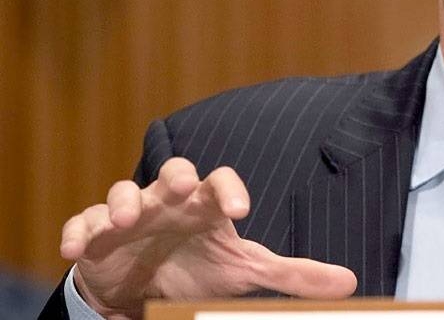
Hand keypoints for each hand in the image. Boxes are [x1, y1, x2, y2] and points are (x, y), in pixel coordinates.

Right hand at [60, 157, 356, 319]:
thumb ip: (294, 274)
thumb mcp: (246, 271)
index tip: (241, 211)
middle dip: (171, 176)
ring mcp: (130, 216)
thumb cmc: (200, 267)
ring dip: (121, 202)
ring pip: (121, 193)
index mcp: (205, 206)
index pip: (219, 182)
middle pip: (171, 173)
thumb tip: (350, 282)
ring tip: (124, 221)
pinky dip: (78, 230)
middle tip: (176, 190)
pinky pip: (83, 224)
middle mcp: (169, 203)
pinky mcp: (96, 237)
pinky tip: (77, 246)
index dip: (230, 189)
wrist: (146, 286)